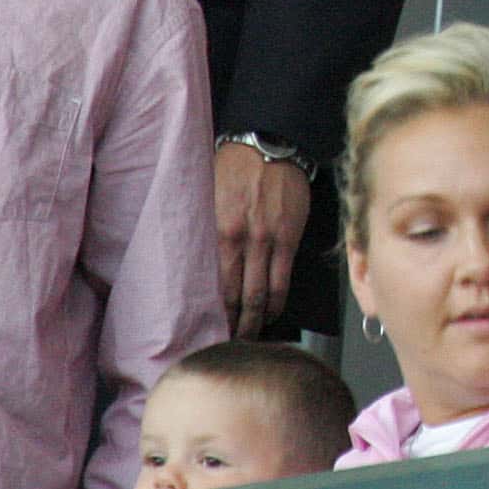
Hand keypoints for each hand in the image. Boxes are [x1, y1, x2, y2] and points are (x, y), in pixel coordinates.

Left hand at [214, 144, 312, 336]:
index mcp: (218, 233)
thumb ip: (209, 233)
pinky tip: (271, 314)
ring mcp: (266, 241)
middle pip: (235, 296)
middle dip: (232, 324)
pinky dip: (276, 302)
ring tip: (249, 336)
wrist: (267, 145)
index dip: (212, 313)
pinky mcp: (288, 238)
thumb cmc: (233, 168)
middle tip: (227, 343)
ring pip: (260, 294)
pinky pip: (282, 280)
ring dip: (254, 320)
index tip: (208, 329)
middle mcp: (241, 241)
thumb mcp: (210, 199)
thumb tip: (200, 265)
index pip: (213, 285)